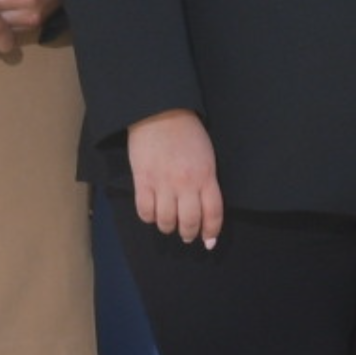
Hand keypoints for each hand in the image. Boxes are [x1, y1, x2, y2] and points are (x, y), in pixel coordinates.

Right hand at [128, 109, 223, 245]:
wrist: (159, 113)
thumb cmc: (188, 132)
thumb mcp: (207, 155)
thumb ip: (206, 180)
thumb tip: (203, 205)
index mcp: (206, 176)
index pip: (213, 213)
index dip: (211, 232)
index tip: (208, 241)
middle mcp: (186, 184)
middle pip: (189, 222)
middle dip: (188, 234)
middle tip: (186, 236)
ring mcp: (163, 183)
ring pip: (166, 221)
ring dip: (167, 228)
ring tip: (168, 225)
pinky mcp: (143, 181)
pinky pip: (144, 211)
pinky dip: (148, 218)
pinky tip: (151, 214)